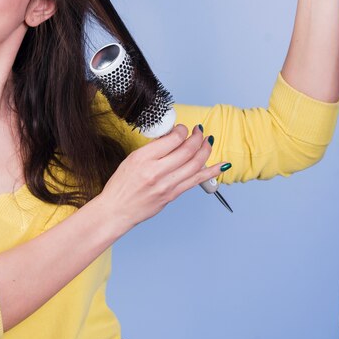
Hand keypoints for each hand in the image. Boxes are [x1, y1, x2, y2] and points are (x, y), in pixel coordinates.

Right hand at [98, 124, 226, 232]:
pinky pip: (196, 180)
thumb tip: (172, 138)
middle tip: (198, 131)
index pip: (172, 139)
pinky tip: (222, 165)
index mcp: (143, 158)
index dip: (182, 130)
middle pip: (187, 150)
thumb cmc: (121, 184)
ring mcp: (167, 185)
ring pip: (195, 164)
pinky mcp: (173, 195)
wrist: (117, 209)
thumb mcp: (132, 158)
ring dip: (206, 150)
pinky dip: (211, 171)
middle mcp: (156, 171)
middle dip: (197, 137)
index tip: (182, 129)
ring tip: (209, 141)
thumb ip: (153, 148)